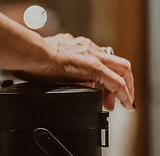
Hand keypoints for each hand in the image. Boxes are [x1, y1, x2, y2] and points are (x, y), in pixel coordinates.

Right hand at [16, 34, 134, 110]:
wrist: (32, 53)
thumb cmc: (34, 60)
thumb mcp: (53, 65)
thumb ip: (62, 72)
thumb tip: (65, 84)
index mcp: (79, 48)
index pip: (101, 60)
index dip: (106, 77)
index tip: (104, 91)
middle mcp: (89, 49)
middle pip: (117, 63)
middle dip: (122, 83)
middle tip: (115, 101)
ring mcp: (93, 56)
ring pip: (122, 69)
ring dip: (125, 88)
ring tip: (122, 104)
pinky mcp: (94, 67)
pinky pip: (117, 82)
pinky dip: (124, 94)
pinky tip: (126, 104)